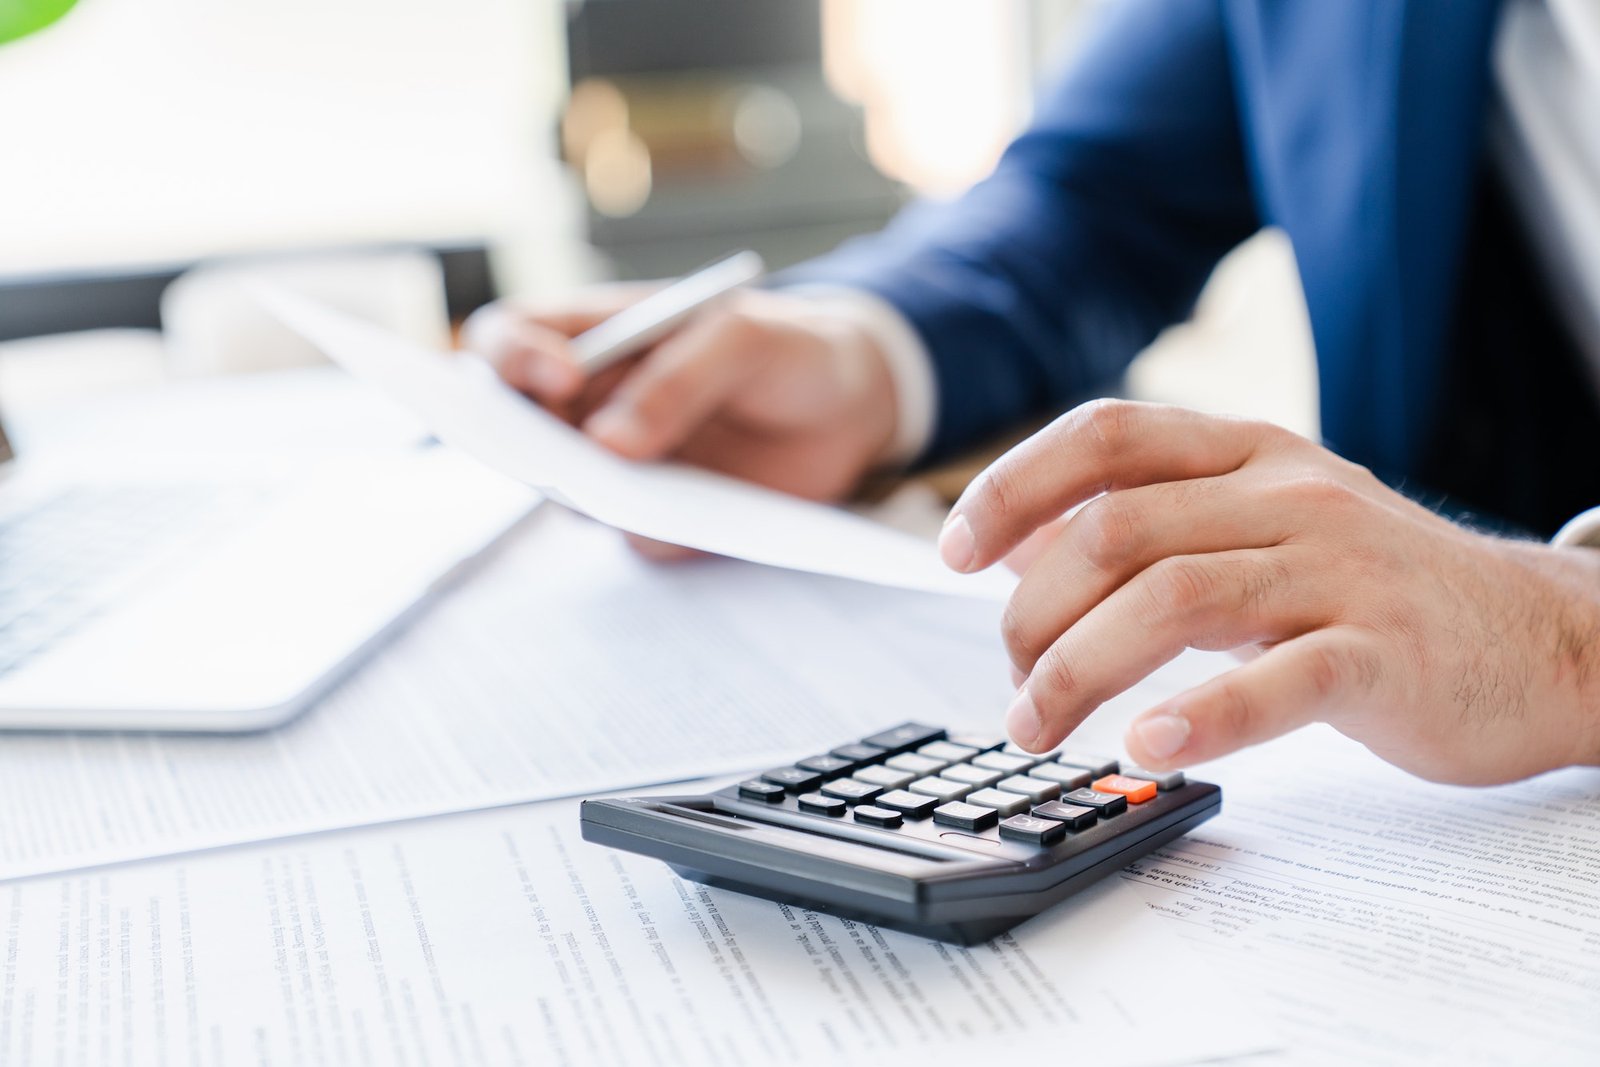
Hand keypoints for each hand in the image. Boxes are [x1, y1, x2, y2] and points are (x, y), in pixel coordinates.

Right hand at [462, 287, 900, 506]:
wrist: (850, 408)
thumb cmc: (786, 349)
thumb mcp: (743, 338)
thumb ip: (678, 380)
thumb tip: (608, 446)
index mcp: (592, 337)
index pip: (509, 340)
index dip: (511, 358)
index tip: (562, 377)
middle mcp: (588, 405)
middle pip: (514, 429)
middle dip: (527, 444)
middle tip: (563, 457)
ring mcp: (618, 467)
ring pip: (568, 494)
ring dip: (594, 496)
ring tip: (644, 489)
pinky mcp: (658, 519)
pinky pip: (634, 535)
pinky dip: (656, 530)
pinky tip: (700, 518)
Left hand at [939, 399, 1599, 784]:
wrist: (1543, 639)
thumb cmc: (1379, 590)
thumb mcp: (1265, 528)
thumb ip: (1159, 525)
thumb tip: (1023, 546)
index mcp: (1248, 452)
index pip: (1104, 435)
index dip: (1013, 486)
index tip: (953, 550)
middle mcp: (1286, 493)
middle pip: (1116, 529)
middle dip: (1031, 611)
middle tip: (1008, 682)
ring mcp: (1338, 567)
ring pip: (1175, 596)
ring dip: (1078, 669)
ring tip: (1038, 725)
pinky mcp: (1383, 650)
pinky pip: (1278, 678)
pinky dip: (1200, 714)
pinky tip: (1146, 742)